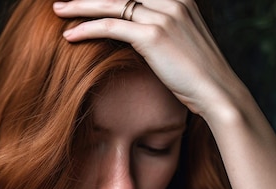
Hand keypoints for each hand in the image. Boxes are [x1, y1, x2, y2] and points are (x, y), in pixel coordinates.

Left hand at [53, 0, 249, 120]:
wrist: (218, 93)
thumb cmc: (199, 75)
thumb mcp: (183, 43)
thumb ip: (163, 29)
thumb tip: (139, 33)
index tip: (87, 1)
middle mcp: (172, 0)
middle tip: (63, 0)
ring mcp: (163, 15)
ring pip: (111, 4)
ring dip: (80, 6)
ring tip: (58, 10)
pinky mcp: (153, 35)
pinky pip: (111, 26)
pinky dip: (87, 29)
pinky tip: (69, 35)